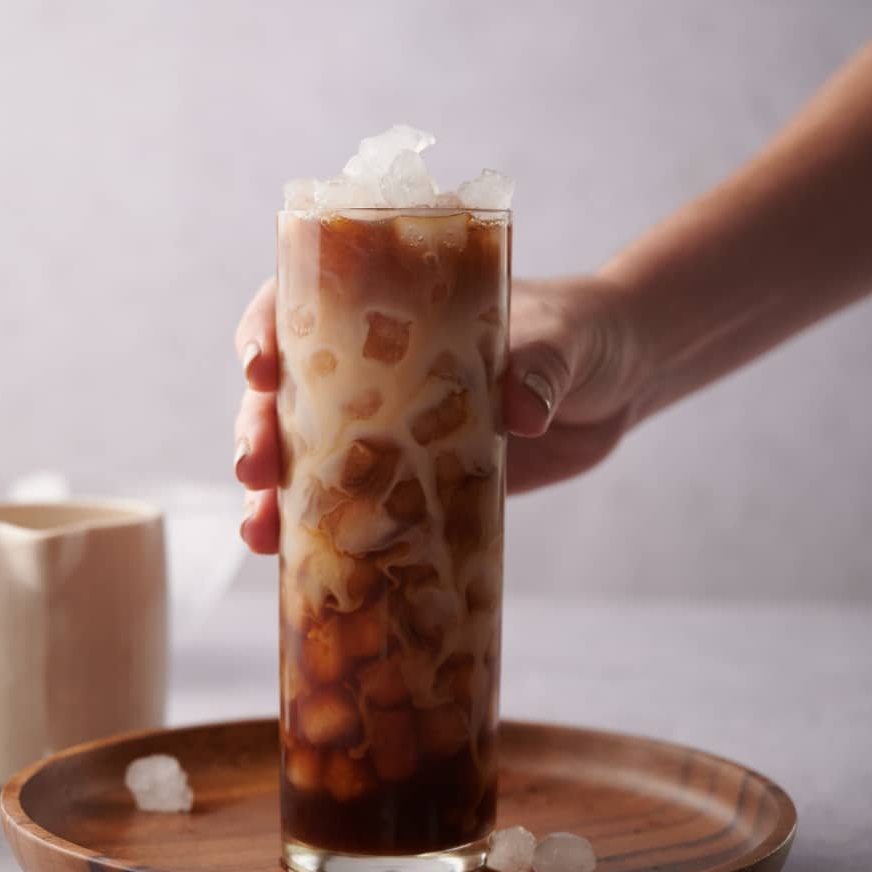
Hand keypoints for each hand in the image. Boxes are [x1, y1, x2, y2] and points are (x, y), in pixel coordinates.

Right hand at [233, 275, 647, 550]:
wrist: (618, 382)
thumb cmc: (581, 332)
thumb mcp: (563, 337)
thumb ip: (542, 364)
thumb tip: (524, 411)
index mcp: (391, 306)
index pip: (303, 303)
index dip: (266, 330)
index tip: (260, 366)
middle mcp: (373, 367)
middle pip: (287, 392)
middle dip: (257, 429)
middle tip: (253, 469)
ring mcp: (389, 428)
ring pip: (307, 458)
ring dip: (273, 496)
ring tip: (258, 533)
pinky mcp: (416, 483)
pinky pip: (358, 509)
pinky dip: (327, 539)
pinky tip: (303, 568)